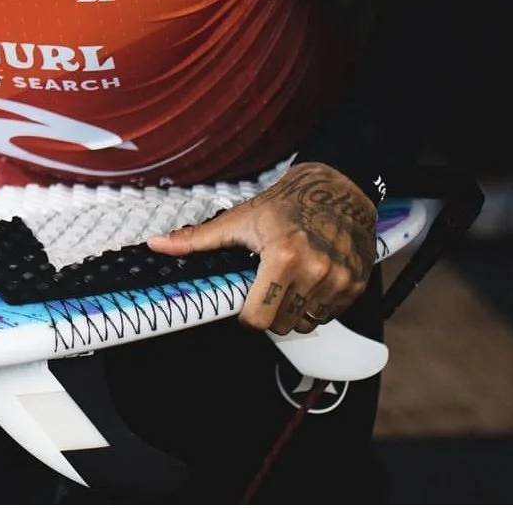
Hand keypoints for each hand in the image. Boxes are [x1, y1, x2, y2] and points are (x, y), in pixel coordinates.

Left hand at [146, 162, 377, 335]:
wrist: (336, 188)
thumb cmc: (284, 203)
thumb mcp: (239, 219)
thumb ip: (197, 239)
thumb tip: (156, 245)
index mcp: (282, 257)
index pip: (259, 318)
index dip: (246, 315)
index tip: (245, 302)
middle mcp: (314, 272)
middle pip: (282, 325)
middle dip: (269, 313)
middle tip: (265, 288)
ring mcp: (338, 280)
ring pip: (306, 323)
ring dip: (294, 310)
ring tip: (288, 282)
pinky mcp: (355, 285)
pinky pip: (329, 314)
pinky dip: (316, 305)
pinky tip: (309, 280)